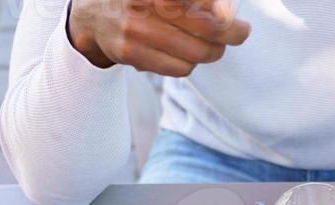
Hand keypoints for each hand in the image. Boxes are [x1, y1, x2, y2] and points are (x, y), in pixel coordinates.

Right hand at [69, 0, 250, 76]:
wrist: (93, 14)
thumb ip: (198, 0)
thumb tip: (227, 12)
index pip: (203, 4)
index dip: (222, 11)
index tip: (230, 14)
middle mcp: (144, 3)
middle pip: (207, 28)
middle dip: (231, 33)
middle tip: (241, 32)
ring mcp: (135, 29)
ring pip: (196, 52)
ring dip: (212, 51)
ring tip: (215, 44)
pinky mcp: (131, 54)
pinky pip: (178, 68)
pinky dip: (190, 63)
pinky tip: (188, 54)